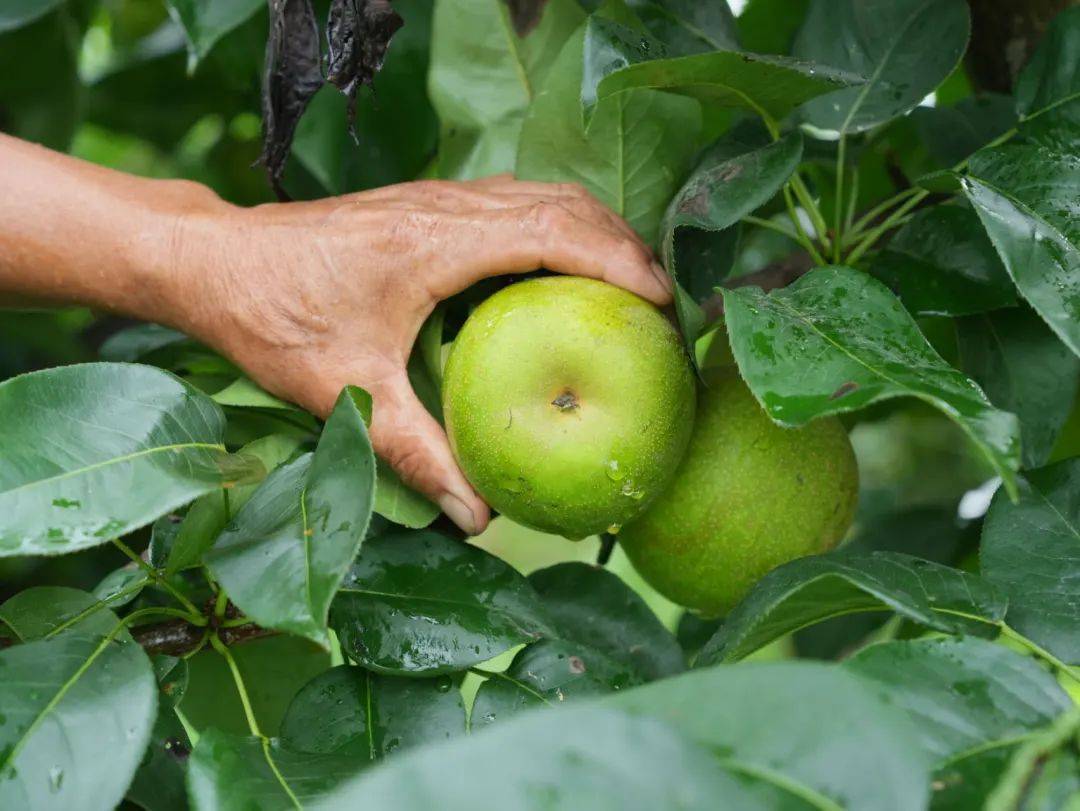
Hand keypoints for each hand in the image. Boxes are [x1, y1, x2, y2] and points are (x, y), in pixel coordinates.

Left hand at [174, 175, 671, 534]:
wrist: (213, 262)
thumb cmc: (272, 318)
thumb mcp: (346, 393)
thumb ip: (418, 455)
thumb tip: (480, 518)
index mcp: (435, 242)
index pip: (553, 231)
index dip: (619, 260)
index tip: (664, 302)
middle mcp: (444, 207)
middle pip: (563, 201)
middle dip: (625, 243)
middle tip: (662, 307)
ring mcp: (434, 199)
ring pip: (541, 194)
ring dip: (594, 231)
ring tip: (629, 288)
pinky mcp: (423, 207)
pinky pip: (512, 203)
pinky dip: (556, 230)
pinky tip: (561, 275)